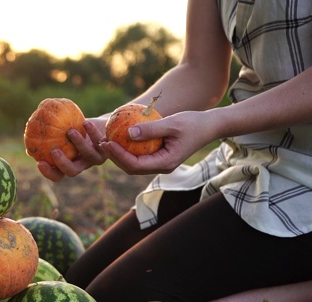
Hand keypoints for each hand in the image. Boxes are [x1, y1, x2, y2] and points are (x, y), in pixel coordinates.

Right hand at [37, 117, 108, 181]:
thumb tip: (28, 141)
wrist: (101, 126)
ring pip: (88, 156)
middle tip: (54, 151)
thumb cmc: (75, 128)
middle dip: (62, 163)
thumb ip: (47, 137)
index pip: (57, 175)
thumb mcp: (60, 133)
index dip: (48, 172)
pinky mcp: (108, 149)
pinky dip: (92, 133)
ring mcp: (95, 159)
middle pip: (71, 171)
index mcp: (69, 164)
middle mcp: (82, 165)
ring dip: (78, 144)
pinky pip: (99, 141)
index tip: (39, 162)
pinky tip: (85, 123)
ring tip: (70, 131)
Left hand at [99, 110, 214, 174]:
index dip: (119, 156)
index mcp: (165, 163)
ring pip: (134, 163)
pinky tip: (117, 136)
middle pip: (131, 168)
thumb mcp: (173, 123)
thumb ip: (151, 129)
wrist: (210, 126)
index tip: (107, 143)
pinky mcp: (158, 156)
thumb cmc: (194, 123)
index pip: (136, 164)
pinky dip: (127, 148)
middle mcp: (161, 167)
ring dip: (118, 154)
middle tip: (101, 142)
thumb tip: (128, 133)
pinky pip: (139, 155)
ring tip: (105, 140)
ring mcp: (160, 163)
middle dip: (114, 157)